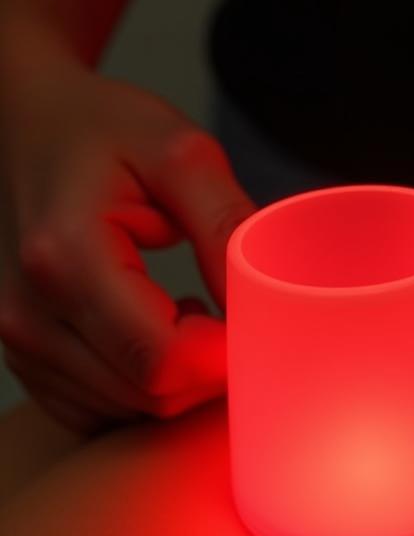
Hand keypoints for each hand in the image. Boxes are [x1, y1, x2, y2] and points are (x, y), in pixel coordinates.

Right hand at [0, 44, 253, 431]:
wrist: (17, 123)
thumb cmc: (101, 129)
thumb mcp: (180, 153)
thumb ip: (227, 225)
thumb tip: (266, 304)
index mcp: (66, 259)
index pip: (165, 360)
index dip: (225, 358)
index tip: (253, 321)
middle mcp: (29, 313)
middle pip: (153, 395)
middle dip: (208, 369)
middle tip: (226, 311)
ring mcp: (18, 343)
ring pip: (132, 411)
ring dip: (178, 377)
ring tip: (184, 311)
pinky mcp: (24, 359)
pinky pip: (102, 411)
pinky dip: (142, 387)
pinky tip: (152, 332)